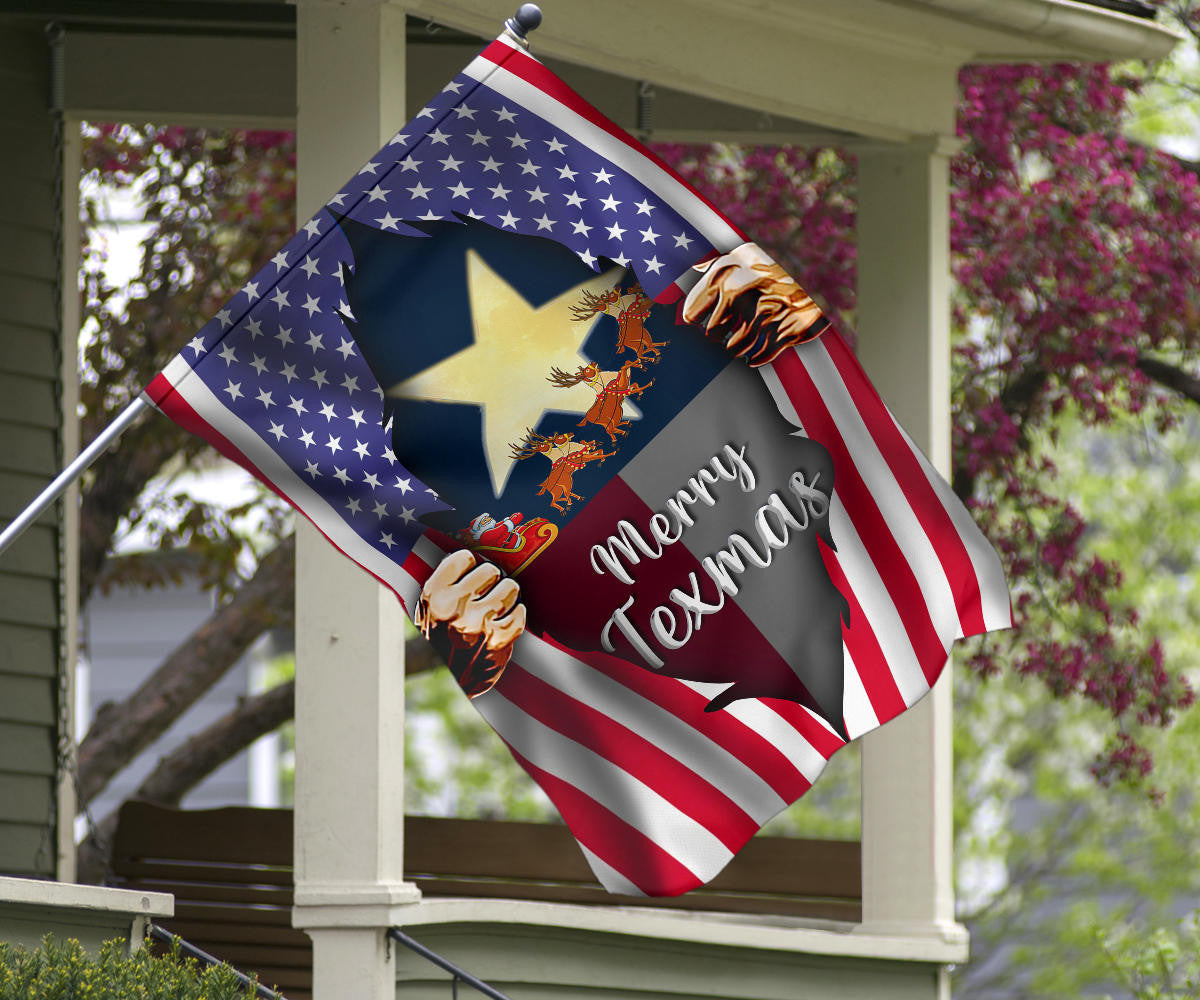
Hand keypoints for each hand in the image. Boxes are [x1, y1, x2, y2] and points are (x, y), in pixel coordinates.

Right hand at [414, 550, 525, 697]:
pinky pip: (520, 613)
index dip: (470, 566)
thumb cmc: (440, 637)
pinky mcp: (499, 642)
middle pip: (491, 571)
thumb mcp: (428, 607)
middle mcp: (455, 608)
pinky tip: (507, 619)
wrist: (447, 680)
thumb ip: (445, 581)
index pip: (464, 558)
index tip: (469, 575)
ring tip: (497, 605)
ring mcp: (478, 625)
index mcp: (433, 596)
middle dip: (491, 580)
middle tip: (486, 592)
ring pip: (510, 587)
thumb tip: (472, 550)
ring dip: (507, 594)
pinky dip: (517, 614)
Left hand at [682, 243, 825, 366]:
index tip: (696, 321)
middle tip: (719, 335)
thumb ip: (718, 264)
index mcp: (727, 274)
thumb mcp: (745, 256)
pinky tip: (753, 357)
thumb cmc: (772, 268)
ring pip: (736, 347)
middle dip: (717, 335)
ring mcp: (766, 312)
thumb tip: (696, 268)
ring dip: (735, 349)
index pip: (694, 310)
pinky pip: (763, 354)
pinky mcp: (787, 328)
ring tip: (735, 346)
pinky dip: (757, 358)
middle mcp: (742, 293)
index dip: (695, 317)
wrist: (815, 274)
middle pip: (713, 332)